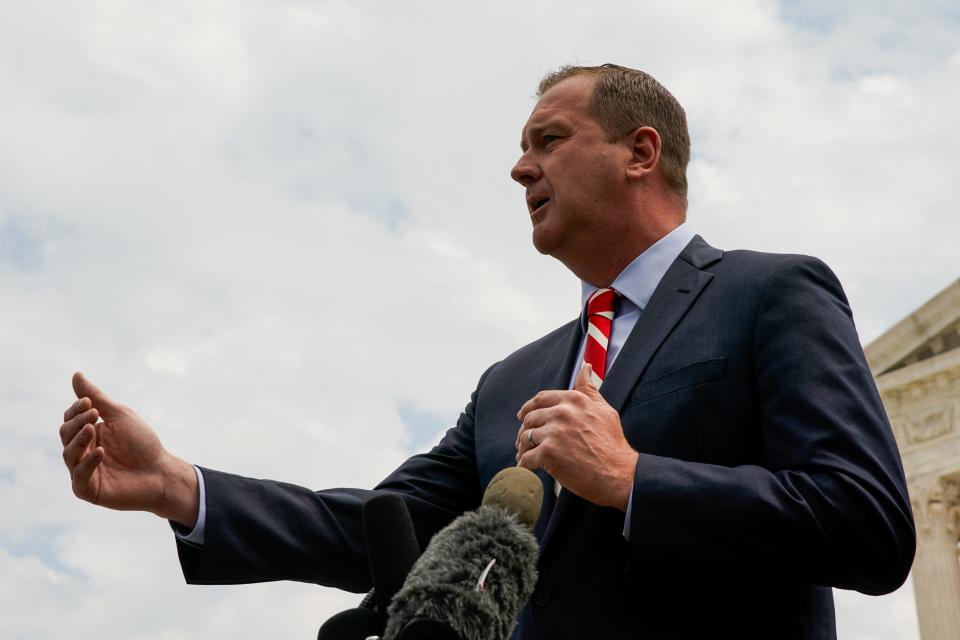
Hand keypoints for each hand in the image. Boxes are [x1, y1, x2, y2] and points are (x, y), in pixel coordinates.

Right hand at [58, 372, 198, 526]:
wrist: (160, 471)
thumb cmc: (142, 443)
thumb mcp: (119, 416)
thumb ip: (96, 397)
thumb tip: (76, 374)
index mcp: (88, 434)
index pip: (69, 420)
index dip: (75, 411)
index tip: (89, 403)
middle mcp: (81, 452)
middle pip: (65, 434)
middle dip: (77, 422)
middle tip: (93, 414)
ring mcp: (83, 472)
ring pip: (68, 454)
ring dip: (79, 439)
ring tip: (93, 428)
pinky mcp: (88, 490)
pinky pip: (79, 476)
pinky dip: (87, 463)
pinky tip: (100, 452)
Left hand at [515, 363, 638, 510]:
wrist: (620, 474)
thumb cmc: (613, 444)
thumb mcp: (604, 410)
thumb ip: (589, 389)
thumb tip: (585, 367)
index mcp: (574, 400)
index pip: (541, 399)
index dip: (529, 407)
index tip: (522, 416)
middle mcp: (562, 412)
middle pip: (530, 418)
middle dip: (524, 430)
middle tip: (523, 441)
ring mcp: (554, 432)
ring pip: (526, 437)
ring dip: (523, 448)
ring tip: (524, 455)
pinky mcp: (548, 453)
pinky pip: (526, 458)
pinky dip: (524, 464)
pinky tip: (526, 468)